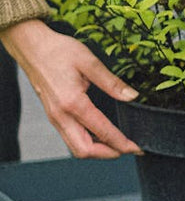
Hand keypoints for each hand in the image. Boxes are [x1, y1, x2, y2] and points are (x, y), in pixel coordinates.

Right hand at [1, 19, 141, 158]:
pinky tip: (100, 136)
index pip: (102, 132)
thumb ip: (112, 82)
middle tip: (129, 149)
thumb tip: (132, 96)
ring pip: (76, 147)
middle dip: (109, 154)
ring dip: (98, 151)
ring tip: (117, 144)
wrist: (31, 46)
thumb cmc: (58, 51)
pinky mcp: (53, 116)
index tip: (137, 148)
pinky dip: (87, 143)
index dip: (122, 144)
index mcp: (72, 103)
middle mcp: (61, 115)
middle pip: (85, 151)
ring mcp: (55, 117)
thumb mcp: (89, 61)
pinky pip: (70, 138)